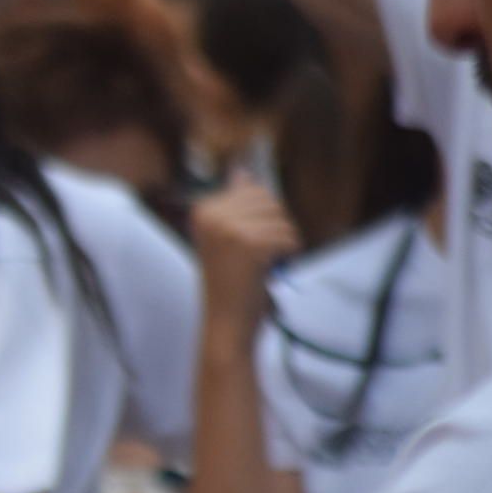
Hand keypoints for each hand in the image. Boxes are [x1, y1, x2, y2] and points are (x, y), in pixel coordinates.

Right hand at [191, 177, 300, 327]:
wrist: (226, 320)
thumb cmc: (230, 282)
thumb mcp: (225, 237)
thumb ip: (235, 204)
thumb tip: (242, 172)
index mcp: (202, 210)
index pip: (252, 191)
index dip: (263, 217)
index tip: (247, 242)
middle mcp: (211, 216)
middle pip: (269, 200)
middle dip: (276, 226)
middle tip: (261, 253)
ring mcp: (228, 229)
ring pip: (281, 218)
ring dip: (284, 241)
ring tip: (265, 262)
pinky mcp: (249, 245)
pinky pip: (288, 236)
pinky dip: (289, 254)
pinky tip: (272, 268)